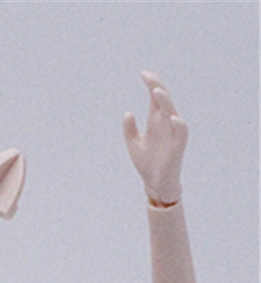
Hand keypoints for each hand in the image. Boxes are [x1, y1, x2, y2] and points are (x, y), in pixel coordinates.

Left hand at [123, 71, 187, 205]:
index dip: (151, 85)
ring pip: (172, 112)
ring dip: (165, 102)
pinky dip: (178, 124)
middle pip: (163, 101)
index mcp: (155, 121)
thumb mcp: (133, 144)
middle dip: (156, 87)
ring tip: (156, 92)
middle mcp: (165, 124)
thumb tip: (128, 112)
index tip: (143, 74)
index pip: (155, 99)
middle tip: (148, 77)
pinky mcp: (178, 145)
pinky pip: (181, 132)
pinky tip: (171, 118)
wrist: (155, 183)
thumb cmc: (147, 163)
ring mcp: (173, 133)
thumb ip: (129, 130)